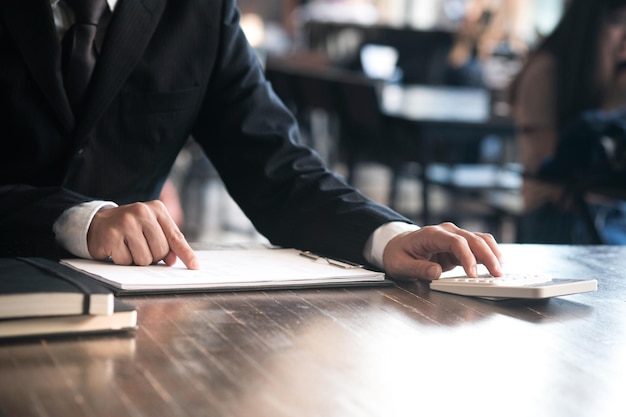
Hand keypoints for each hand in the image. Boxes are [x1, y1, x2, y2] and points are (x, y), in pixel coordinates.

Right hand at [87, 201, 198, 268]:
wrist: (98, 222)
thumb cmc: (131, 227)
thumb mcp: (151, 227)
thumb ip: (166, 241)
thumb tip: (173, 260)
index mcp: (157, 209)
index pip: (175, 236)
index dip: (186, 253)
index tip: (195, 266)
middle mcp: (142, 212)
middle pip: (160, 251)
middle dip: (153, 257)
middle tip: (141, 247)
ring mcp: (126, 223)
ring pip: (144, 259)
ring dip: (137, 260)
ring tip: (129, 247)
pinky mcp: (111, 235)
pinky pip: (126, 261)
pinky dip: (123, 260)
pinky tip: (118, 248)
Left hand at [382, 222, 502, 280]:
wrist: (397, 246)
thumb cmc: (398, 254)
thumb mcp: (401, 265)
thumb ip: (418, 269)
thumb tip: (436, 273)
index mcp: (431, 234)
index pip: (455, 241)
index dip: (467, 257)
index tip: (472, 274)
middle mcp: (446, 231)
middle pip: (473, 239)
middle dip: (487, 256)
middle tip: (496, 274)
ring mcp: (454, 237)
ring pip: (480, 240)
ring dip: (493, 254)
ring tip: (500, 270)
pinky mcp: (459, 245)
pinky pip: (479, 247)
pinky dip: (489, 255)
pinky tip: (496, 265)